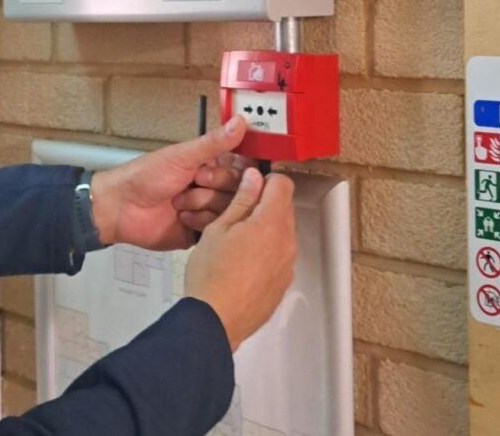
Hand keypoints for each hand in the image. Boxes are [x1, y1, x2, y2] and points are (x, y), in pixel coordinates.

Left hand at [89, 116, 250, 249]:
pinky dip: (199, 222)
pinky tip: (181, 218)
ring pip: (229, 210)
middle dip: (213, 186)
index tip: (226, 166)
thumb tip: (241, 120)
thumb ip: (214, 142)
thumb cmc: (148, 175)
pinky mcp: (202, 232)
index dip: (238, 170)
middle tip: (192, 181)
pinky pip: (218, 229)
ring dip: (202, 204)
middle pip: (239, 190)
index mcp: (211, 165)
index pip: (243, 167)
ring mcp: (209, 211)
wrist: (121, 208)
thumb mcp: (182, 156)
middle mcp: (214, 188)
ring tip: (178, 202)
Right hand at [184, 168, 296, 351]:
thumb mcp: (218, 228)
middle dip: (264, 204)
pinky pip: (279, 257)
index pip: (283, 184)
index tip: (248, 187)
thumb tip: (253, 179)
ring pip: (282, 233)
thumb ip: (241, 200)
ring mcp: (287, 265)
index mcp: (271, 223)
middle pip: (284, 208)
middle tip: (235, 212)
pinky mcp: (283, 283)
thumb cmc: (211, 274)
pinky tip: (241, 262)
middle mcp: (287, 242)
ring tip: (235, 240)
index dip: (265, 180)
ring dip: (264, 229)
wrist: (215, 321)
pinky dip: (265, 252)